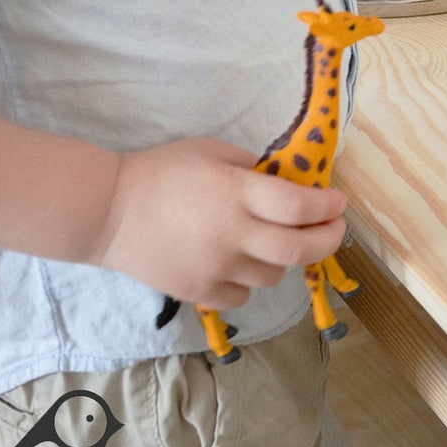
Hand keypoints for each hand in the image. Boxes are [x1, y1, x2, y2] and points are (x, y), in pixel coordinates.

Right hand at [93, 138, 347, 309]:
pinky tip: (242, 264)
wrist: (107, 212)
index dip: (328, 206)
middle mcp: (233, 234)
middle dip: (329, 239)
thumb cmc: (160, 171)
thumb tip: (286, 181)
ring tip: (280, 243)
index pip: (300, 207)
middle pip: (300, 249)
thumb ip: (250, 167)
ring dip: (286, 259)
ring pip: (275, 276)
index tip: (338, 203)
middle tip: (335, 229)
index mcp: (237, 193)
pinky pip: (243, 295)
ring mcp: (217, 267)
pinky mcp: (200, 292)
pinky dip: (250, 281)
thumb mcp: (210, 151)